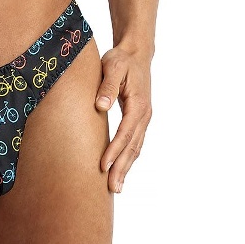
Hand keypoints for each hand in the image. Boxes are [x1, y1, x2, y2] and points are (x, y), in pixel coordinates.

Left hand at [95, 44, 151, 193]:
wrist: (136, 54)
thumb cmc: (121, 60)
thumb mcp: (112, 67)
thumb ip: (107, 87)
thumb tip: (100, 106)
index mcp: (138, 104)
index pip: (125, 133)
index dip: (114, 151)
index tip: (103, 166)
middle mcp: (144, 115)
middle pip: (133, 147)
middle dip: (122, 168)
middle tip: (112, 188)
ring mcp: (144, 119)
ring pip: (135, 148)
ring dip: (126, 167)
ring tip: (116, 187)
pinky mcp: (139, 120)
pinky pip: (135, 143)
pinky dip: (128, 158)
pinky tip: (121, 170)